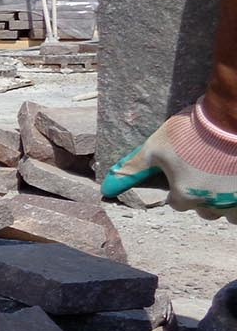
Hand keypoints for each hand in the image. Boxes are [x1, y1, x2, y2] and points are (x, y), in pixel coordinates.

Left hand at [101, 99, 236, 220]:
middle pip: (206, 211)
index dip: (179, 190)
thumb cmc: (191, 131)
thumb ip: (132, 170)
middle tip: (204, 176)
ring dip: (225, 202)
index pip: (178, 203)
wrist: (229, 116)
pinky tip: (233, 178)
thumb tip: (106, 187)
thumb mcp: (155, 148)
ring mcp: (236, 198)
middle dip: (203, 199)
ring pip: (231, 213)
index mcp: (186, 196)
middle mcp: (213, 203)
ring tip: (222, 181)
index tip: (183, 175)